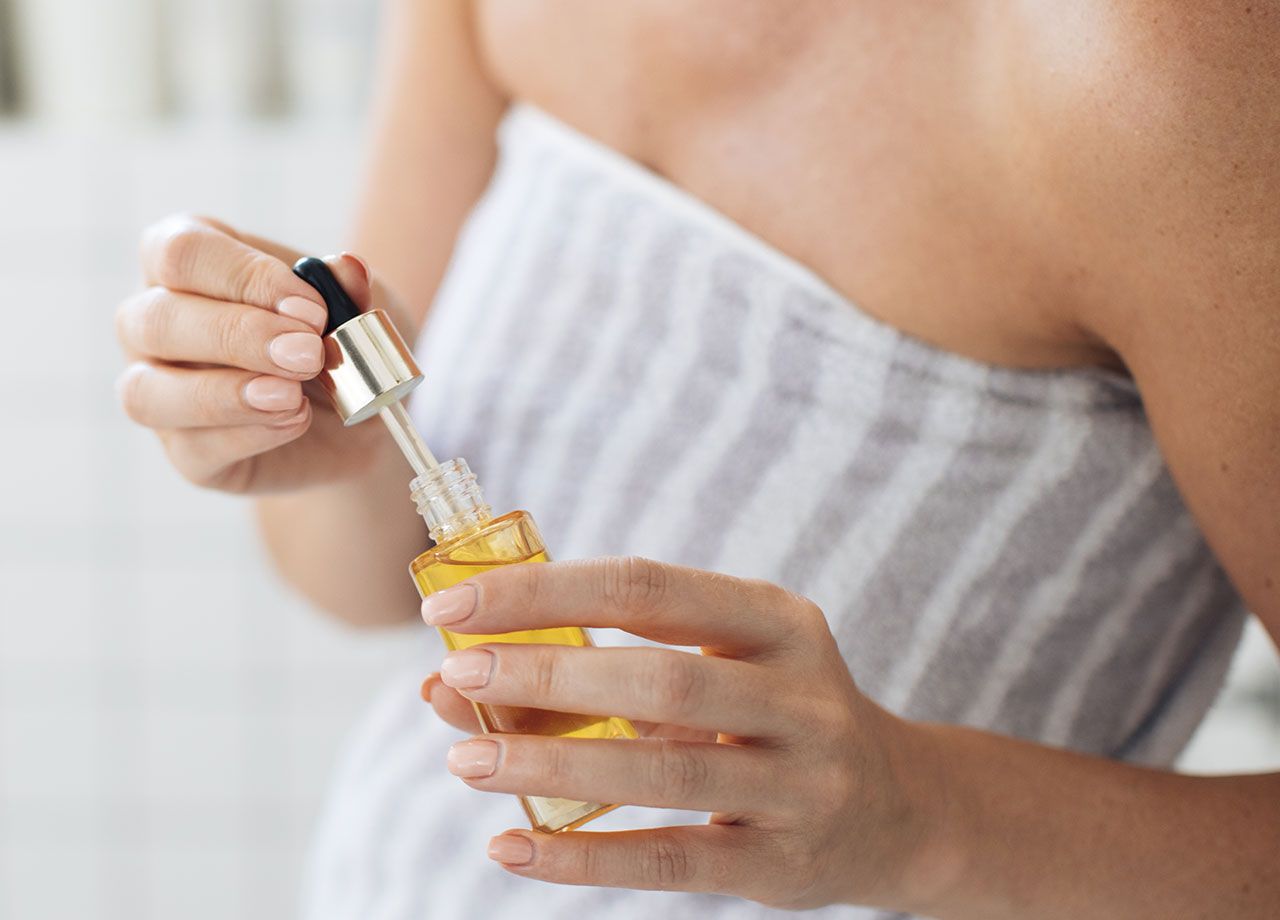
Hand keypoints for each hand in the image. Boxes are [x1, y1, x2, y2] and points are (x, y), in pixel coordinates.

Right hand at [115, 214, 392, 492]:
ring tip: (293, 396)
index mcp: (186, 264)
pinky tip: (296, 422)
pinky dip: (249, 434)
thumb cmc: (343, 339)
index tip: (312, 308)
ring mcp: (158, 391)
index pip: (180, 252)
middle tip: (309, 353)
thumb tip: (349, 266)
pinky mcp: (186, 453)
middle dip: (237, 336)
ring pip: (148, 393)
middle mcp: (152, 323)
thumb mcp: (361, 306)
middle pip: (154, 320)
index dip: (243, 277)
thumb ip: (350, 287)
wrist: (363, 415)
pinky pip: (194, 448)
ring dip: (224, 394)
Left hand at [419, 557, 945, 910]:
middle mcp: (801, 694)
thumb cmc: (769, 716)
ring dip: (553, 765)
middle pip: (662, 677)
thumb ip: (601, 664)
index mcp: (776, 621)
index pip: (646, 586)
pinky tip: (513, 847)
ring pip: (665, 771)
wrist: (894, 808)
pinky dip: (586, 857)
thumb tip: (452, 681)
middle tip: (457, 676)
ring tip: (467, 761)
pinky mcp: (784, 863)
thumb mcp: (715, 665)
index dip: (544, 591)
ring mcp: (801, 782)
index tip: (454, 603)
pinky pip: (673, 859)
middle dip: (549, 674)